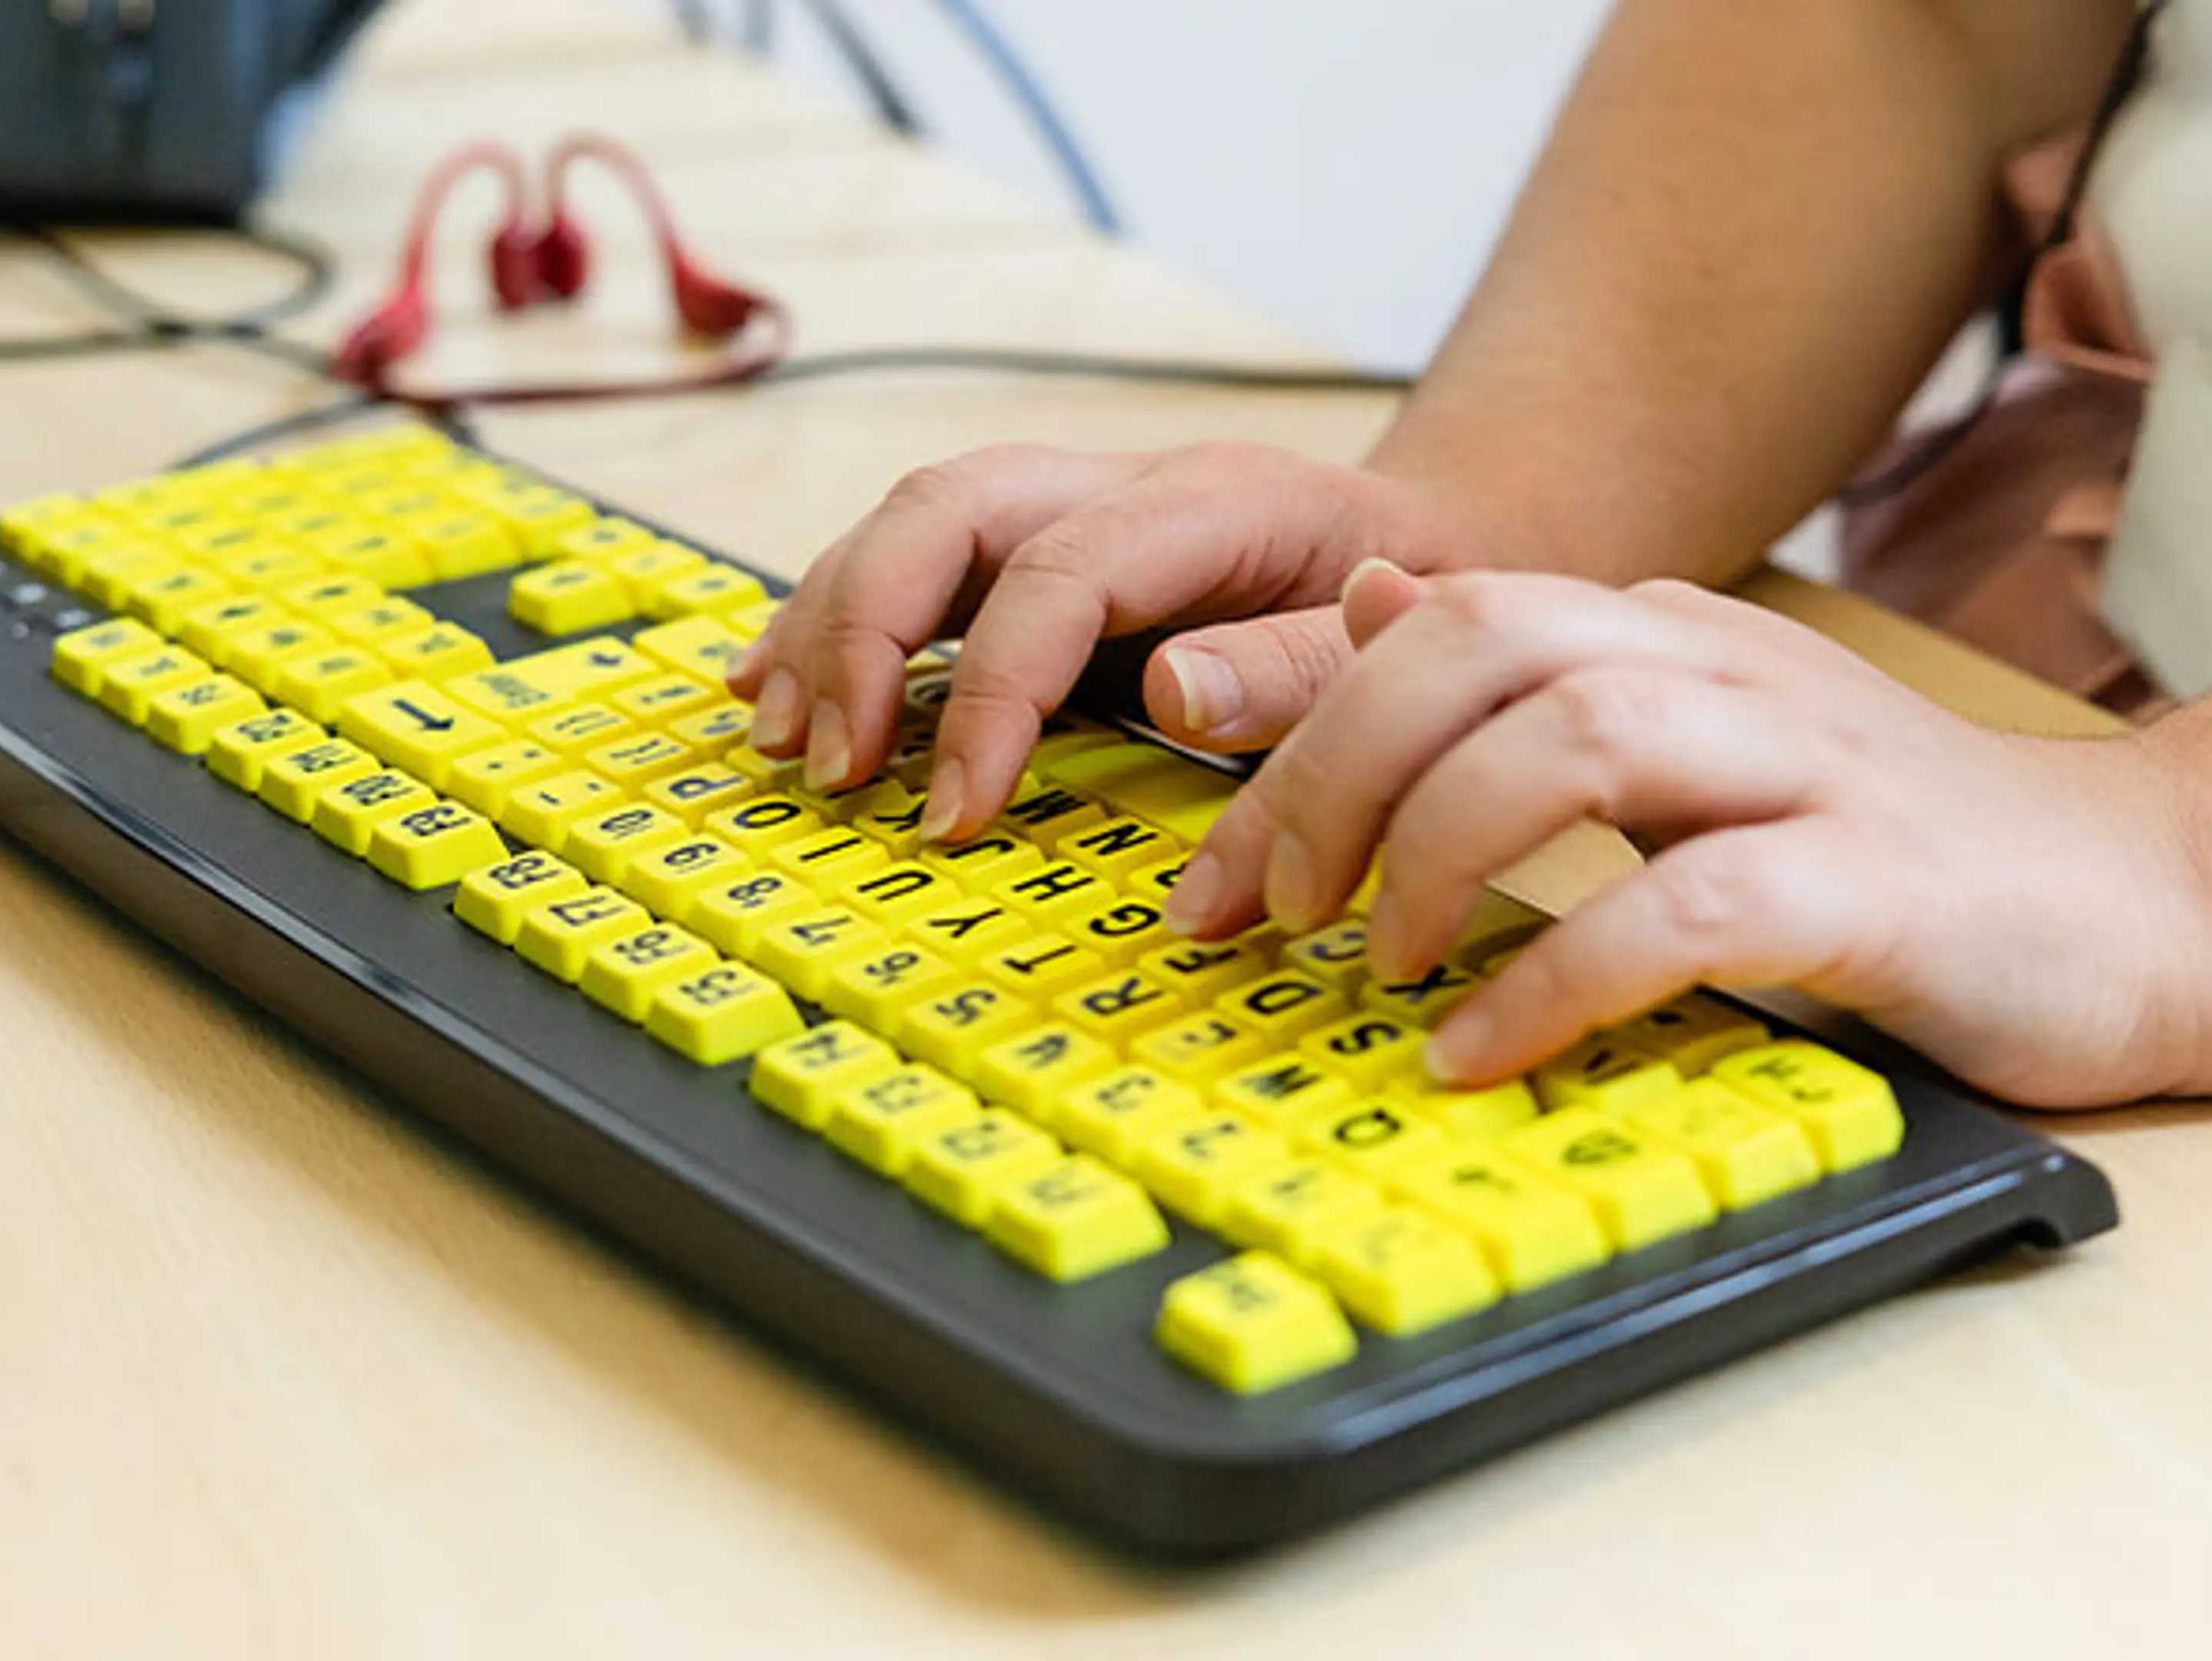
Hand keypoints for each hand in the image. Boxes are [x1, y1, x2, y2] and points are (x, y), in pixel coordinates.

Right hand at [726, 442, 1486, 841]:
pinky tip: (774, 687)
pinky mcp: (1039, 553)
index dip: (992, 692)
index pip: (1058, 573)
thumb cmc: (1425, 598)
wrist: (1437, 544)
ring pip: (908, 527)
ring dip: (830, 628)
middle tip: (836, 766)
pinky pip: (914, 564)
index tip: (955, 813)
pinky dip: (835, 623)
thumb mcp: (1407, 634)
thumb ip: (1305, 667)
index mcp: (1214, 501)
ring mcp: (1071, 510)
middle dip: (866, 631)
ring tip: (786, 745)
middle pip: (946, 509)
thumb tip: (1176, 688)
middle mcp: (1121, 486)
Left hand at [1164, 566, 2211, 1108]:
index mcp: (1668, 634)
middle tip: (1275, 916)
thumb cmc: (1898, 851)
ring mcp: (1808, 767)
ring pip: (1573, 735)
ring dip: (1441, 852)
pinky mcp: (1876, 886)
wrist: (2149, 901)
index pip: (1438, 624)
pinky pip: (1685, 905)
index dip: (1298, 737)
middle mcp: (1725, 670)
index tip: (1216, 884)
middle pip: (1479, 643)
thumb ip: (1534, 678)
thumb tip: (1373, 603)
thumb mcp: (1695, 742)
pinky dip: (1562, 977)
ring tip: (1383, 968)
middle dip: (1337, 774)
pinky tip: (1484, 1050)